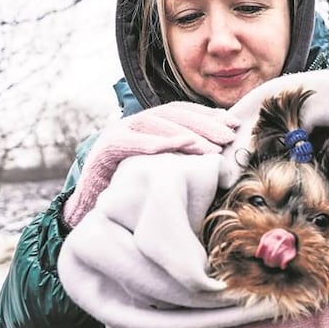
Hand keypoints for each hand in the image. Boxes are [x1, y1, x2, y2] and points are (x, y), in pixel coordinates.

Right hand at [63, 102, 239, 226]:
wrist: (95, 215)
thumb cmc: (135, 195)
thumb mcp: (166, 174)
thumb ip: (187, 161)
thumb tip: (224, 158)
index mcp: (151, 126)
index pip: (182, 112)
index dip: (208, 115)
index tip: (233, 125)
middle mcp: (134, 124)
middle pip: (172, 115)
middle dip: (203, 124)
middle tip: (227, 138)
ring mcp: (116, 133)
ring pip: (152, 124)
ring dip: (183, 134)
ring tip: (208, 148)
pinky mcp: (102, 150)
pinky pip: (126, 142)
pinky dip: (147, 143)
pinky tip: (167, 149)